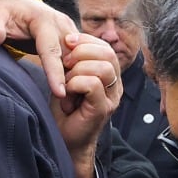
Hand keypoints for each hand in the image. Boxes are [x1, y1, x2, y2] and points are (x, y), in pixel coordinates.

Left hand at [0, 0, 77, 97]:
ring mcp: (68, 30)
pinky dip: (76, 72)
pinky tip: (72, 91)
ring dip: (77, 77)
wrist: (11, 1)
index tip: (60, 93)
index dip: (55, 72)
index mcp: (44, 20)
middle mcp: (61, 24)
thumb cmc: (0, 10)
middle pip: (71, 55)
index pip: (51, 50)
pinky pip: (77, 57)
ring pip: (78, 57)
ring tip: (72, 102)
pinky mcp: (68, 37)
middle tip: (69, 105)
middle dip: (73, 78)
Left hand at [51, 32, 121, 177]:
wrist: (62, 140)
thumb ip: (74, 61)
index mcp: (109, 75)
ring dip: (76, 72)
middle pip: (107, 54)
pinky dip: (74, 85)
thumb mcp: (68, 79)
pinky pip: (92, 84)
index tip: (66, 43)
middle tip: (64, 66)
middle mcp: (115, 85)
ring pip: (102, 68)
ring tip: (66, 85)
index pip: (105, 47)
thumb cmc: (63, 111)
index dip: (86, 41)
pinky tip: (66, 96)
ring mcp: (111, 98)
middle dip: (81, 54)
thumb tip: (70, 38)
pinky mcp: (103, 109)